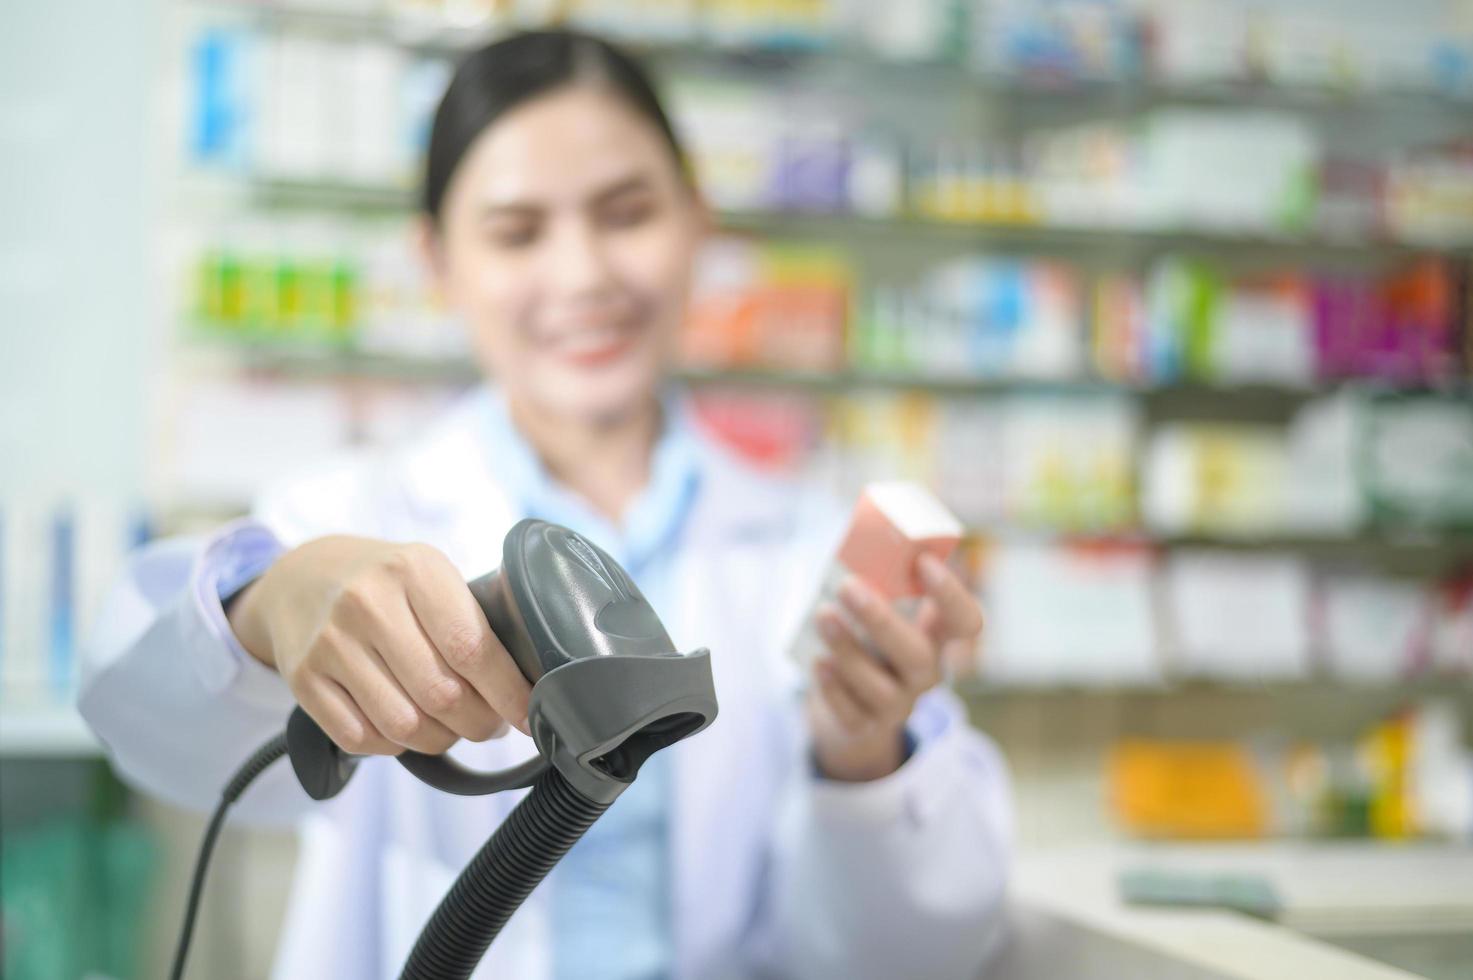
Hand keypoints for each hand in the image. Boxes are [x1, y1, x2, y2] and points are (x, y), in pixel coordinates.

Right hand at [227, 536, 531, 755]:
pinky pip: (362, 739)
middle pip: (442, 695)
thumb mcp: (431, 573)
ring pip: (405, 726)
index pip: (472, 648)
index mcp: (414, 570)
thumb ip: (473, 616)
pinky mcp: (303, 679)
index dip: (508, 693)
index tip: (529, 715)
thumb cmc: (387, 582)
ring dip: (441, 739)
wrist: (301, 576)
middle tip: (492, 724)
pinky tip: (408, 728)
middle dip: (480, 723)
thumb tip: (524, 682)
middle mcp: (368, 603)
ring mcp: (330, 643)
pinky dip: (396, 746)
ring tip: (453, 727)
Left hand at [807, 552, 983, 781]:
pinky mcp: (864, 727)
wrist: (848, 708)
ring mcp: (897, 704)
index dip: (952, 595)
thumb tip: (854, 530)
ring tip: (822, 616)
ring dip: (849, 649)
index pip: (966, 622)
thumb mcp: (877, 610)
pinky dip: (833, 689)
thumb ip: (873, 578)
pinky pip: (852, 715)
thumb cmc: (864, 641)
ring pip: (880, 687)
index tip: (923, 562)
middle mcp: (924, 673)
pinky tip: (818, 663)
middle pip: (918, 656)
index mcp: (935, 639)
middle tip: (848, 586)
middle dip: (882, 620)